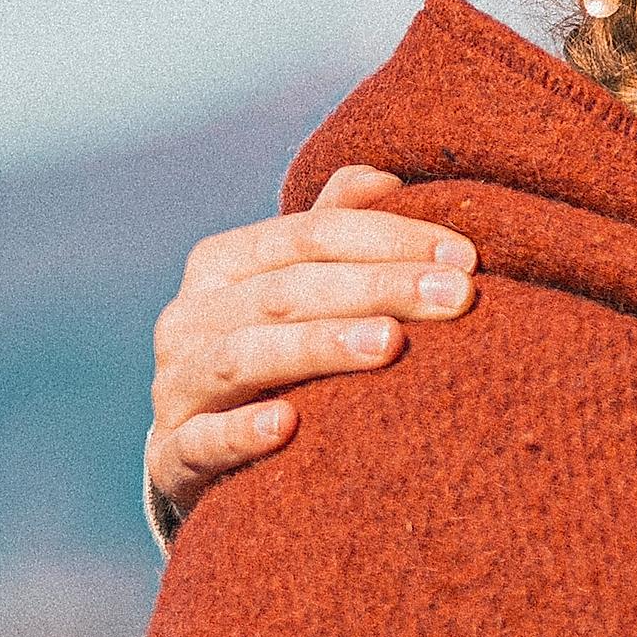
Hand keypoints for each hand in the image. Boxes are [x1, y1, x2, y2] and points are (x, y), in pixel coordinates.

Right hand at [144, 166, 480, 521]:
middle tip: (456, 297)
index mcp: (221, 265)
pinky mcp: (172, 458)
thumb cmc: (276, 355)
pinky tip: (286, 427)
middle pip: (287, 291)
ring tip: (389, 343)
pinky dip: (239, 433)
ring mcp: (175, 389)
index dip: (388, 238)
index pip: (308, 236)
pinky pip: (200, 443)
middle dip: (377, 288)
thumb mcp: (300, 288)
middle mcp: (188, 320)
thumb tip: (382, 178)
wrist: (204, 454)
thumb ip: (334, 232)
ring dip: (319, 346)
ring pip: (243, 357)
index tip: (464, 257)